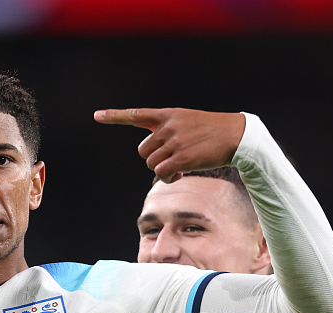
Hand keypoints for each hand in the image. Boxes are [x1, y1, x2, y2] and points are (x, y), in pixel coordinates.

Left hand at [94, 107, 245, 182]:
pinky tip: (179, 174)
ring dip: (162, 170)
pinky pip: (162, 173)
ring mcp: (174, 142)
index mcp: (168, 115)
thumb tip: (154, 155)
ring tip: (178, 167)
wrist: (236, 135)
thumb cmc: (212, 131)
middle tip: (171, 160)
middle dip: (154, 159)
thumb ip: (168, 130)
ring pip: (151, 164)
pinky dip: (167, 178)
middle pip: (143, 151)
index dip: (114, 116)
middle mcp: (168, 127)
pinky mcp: (182, 158)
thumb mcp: (187, 121)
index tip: (96, 116)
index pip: (136, 114)